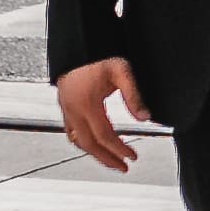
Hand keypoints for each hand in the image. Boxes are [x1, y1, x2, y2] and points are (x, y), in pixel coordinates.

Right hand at [56, 56, 148, 170]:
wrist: (77, 42)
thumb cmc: (99, 54)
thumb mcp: (121, 71)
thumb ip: (134, 96)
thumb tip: (145, 118)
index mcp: (87, 103)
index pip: (105, 136)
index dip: (119, 149)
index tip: (133, 157)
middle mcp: (73, 109)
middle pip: (89, 145)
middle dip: (107, 159)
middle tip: (124, 167)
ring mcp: (66, 108)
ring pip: (78, 141)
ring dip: (95, 153)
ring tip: (112, 160)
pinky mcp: (64, 106)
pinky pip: (71, 132)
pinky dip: (83, 143)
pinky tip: (94, 145)